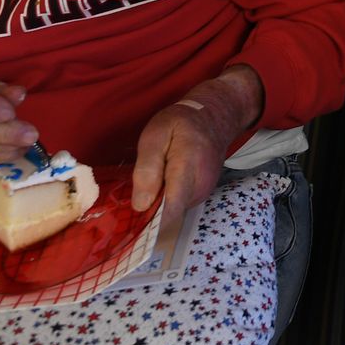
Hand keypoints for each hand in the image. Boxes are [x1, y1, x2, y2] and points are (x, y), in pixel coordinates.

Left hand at [131, 66, 261, 213]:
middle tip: (137, 189)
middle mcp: (199, 186)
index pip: (169, 210)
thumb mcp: (155, 134)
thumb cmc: (180, 123)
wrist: (214, 118)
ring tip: (152, 181)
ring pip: (172, 211)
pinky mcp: (202, 195)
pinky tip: (163, 182)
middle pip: (167, 214)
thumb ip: (147, 167)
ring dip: (157, 204)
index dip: (148, 225)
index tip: (130, 226)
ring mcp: (203, 192)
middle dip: (148, 209)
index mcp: (186, 168)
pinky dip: (166, 199)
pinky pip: (179, 205)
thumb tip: (141, 205)